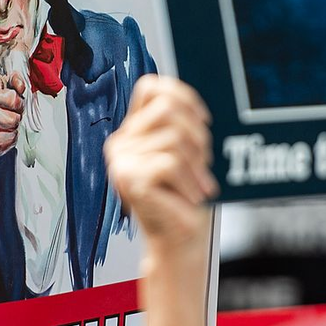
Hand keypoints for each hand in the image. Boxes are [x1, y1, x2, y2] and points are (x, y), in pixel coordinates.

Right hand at [0, 60, 26, 209]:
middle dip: (19, 104)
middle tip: (13, 108)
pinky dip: (12, 136)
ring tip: (6, 122)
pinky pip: (12, 136)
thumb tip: (19, 84)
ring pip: (14, 120)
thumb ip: (12, 83)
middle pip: (11, 99)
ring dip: (16, 122)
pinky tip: (1, 134)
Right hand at [105, 75, 217, 252]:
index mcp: (133, 132)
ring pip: (173, 137)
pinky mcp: (130, 178)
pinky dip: (189, 180)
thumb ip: (180, 125)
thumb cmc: (183, 198)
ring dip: (196, 162)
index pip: (151, 87)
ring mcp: (122, 160)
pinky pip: (170, 163)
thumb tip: (189, 102)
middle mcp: (122, 142)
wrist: (178, 239)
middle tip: (204, 160)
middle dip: (196, 133)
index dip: (182, 94)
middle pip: (167, 108)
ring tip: (198, 183)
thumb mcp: (185, 153)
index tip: (202, 119)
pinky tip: (191, 196)